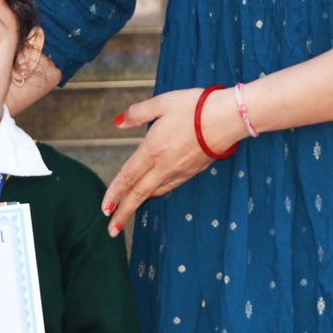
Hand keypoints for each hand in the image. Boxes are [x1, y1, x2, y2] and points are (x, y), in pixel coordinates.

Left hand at [101, 87, 244, 234]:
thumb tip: (119, 122)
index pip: (127, 177)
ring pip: (154, 192)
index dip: (114, 194)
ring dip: (139, 204)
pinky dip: (156, 194)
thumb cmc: (195, 107)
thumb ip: (138, 113)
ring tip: (127, 213)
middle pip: (138, 194)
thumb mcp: (162, 103)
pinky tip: (152, 194)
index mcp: (152, 150)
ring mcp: (179, 171)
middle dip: (123, 213)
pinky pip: (169, 187)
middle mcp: (164, 166)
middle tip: (111, 229)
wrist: (228, 119)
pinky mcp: (192, 171)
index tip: (104, 209)